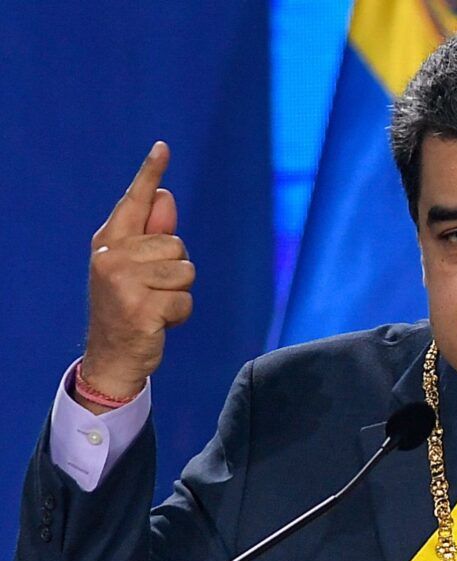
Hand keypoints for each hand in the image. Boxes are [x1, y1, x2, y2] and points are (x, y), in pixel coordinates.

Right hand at [79, 142, 194, 412]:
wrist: (112, 357)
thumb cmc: (129, 307)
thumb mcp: (137, 268)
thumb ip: (152, 234)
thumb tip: (165, 196)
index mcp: (110, 242)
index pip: (134, 201)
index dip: (150, 174)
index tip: (162, 147)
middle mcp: (111, 255)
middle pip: (177, 244)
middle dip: (175, 271)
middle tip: (151, 292)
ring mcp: (122, 281)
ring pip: (185, 271)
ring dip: (179, 294)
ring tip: (154, 307)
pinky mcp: (139, 306)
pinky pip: (186, 300)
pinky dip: (180, 315)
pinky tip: (157, 323)